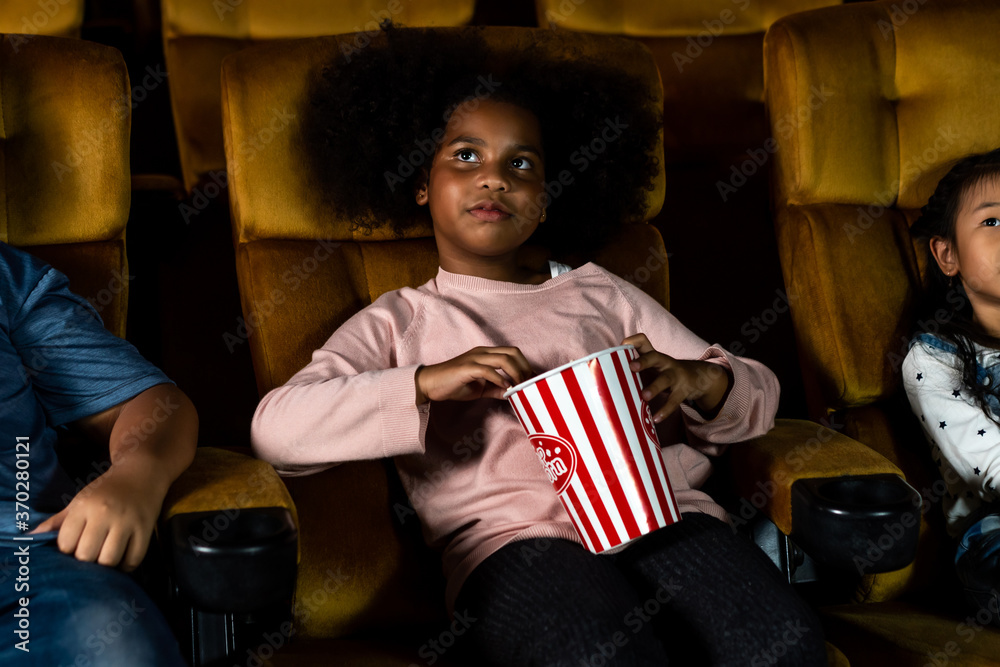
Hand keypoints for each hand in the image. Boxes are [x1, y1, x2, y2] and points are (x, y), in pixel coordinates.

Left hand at [32, 465, 163, 570]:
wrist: (142, 473)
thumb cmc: (107, 489)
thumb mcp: (80, 500)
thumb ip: (57, 521)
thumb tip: (30, 536)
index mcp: (85, 507)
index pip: (66, 543)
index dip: (67, 550)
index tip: (74, 545)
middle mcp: (105, 514)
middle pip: (87, 555)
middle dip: (86, 559)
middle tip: (90, 553)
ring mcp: (127, 522)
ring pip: (109, 560)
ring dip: (105, 565)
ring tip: (104, 557)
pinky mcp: (145, 529)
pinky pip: (133, 559)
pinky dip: (126, 565)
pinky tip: (122, 558)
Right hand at [415, 346, 532, 403]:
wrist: (430, 384)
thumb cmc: (454, 384)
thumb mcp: (480, 389)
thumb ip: (496, 389)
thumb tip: (511, 394)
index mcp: (486, 354)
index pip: (513, 352)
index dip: (525, 365)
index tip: (531, 381)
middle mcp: (482, 352)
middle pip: (512, 352)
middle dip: (524, 368)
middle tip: (528, 384)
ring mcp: (474, 358)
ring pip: (503, 359)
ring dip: (515, 373)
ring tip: (519, 387)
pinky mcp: (467, 367)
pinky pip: (488, 370)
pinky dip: (499, 379)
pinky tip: (504, 389)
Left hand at [622, 334, 730, 421]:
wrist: (697, 378)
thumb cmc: (664, 372)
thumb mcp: (652, 367)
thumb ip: (633, 370)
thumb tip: (606, 378)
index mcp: (654, 356)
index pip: (644, 342)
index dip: (633, 342)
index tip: (622, 346)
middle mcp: (665, 363)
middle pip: (655, 357)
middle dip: (643, 361)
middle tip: (631, 367)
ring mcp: (675, 376)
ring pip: (665, 379)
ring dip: (655, 387)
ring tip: (644, 396)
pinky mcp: (683, 391)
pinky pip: (674, 401)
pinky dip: (665, 410)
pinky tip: (656, 418)